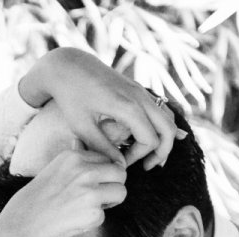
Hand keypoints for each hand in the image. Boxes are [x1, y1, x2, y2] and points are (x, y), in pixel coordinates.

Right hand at [0, 149, 125, 236]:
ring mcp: (90, 192)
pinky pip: (105, 214)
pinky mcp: (94, 213)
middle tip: (100, 194)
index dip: (103, 172)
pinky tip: (76, 218)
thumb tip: (80, 141)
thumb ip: (73, 157)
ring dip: (110, 201)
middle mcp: (84, 172)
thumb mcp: (54, 167)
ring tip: (91, 206)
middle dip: (114, 184)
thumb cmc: (41, 196)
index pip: (107, 158)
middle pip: (120, 173)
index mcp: (74, 157)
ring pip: (121, 192)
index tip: (93, 182)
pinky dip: (94, 219)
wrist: (26, 220)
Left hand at [19, 47, 183, 168]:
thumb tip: (120, 167)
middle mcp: (140, 97)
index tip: (120, 162)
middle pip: (168, 129)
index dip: (137, 157)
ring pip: (168, 118)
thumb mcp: (83, 126)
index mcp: (128, 107)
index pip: (148, 140)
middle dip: (162, 152)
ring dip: (165, 138)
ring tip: (151, 157)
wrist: (70, 66)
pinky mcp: (138, 89)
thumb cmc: (71, 97)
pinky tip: (156, 138)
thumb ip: (102, 148)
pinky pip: (160, 109)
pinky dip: (161, 125)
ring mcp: (141, 91)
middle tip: (148, 167)